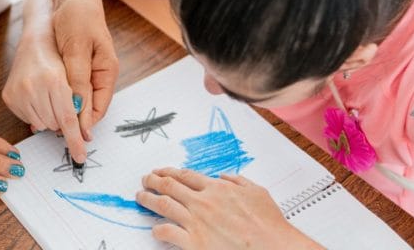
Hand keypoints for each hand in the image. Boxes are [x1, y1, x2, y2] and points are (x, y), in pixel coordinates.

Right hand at [3, 18, 88, 161]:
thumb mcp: (75, 76)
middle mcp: (33, 87)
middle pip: (55, 125)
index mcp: (54, 80)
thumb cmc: (60, 56)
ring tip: (50, 95)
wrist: (36, 39)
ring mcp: (18, 92)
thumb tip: (83, 133)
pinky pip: (28, 119)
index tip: (80, 158)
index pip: (68, 120)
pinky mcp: (8, 96)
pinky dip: (37, 113)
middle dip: (63, 119)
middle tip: (63, 101)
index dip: (75, 140)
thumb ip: (80, 102)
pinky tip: (38, 96)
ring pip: (42, 124)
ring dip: (50, 116)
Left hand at [50, 0, 118, 139]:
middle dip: (71, 120)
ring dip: (62, 111)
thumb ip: (77, 80)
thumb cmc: (78, 17)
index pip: (98, 107)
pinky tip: (43, 104)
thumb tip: (76, 109)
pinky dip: (56, 98)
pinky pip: (66, 89)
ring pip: (75, 100)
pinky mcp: (73, 67)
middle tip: (51, 132)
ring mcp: (86, 71)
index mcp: (106, 71)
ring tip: (44, 122)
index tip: (70, 138)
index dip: (84, 124)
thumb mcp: (77, 49)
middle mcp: (98, 75)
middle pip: (87, 107)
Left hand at [136, 168, 322, 249]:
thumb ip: (238, 181)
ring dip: (148, 199)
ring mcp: (196, 222)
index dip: (170, 172)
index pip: (186, 175)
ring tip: (141, 196)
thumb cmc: (268, 224)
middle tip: (145, 179)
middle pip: (170, 185)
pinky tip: (154, 229)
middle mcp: (203, 202)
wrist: (272, 247)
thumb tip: (225, 177)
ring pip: (163, 205)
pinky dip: (157, 229)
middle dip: (154, 180)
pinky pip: (167, 232)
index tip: (162, 171)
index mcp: (217, 188)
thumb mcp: (256, 192)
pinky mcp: (194, 243)